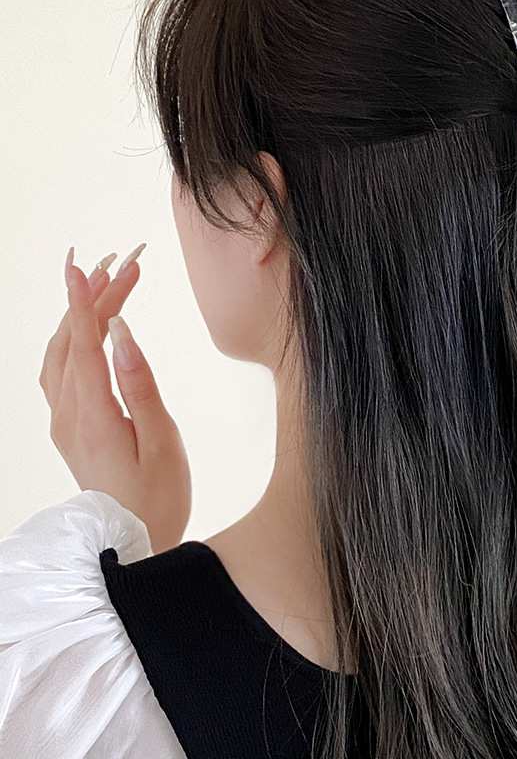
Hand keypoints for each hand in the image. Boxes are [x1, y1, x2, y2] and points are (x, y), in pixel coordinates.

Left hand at [39, 246, 191, 553]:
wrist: (131, 545)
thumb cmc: (156, 496)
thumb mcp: (160, 441)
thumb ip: (138, 384)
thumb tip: (121, 333)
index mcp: (91, 415)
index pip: (83, 344)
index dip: (84, 301)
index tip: (85, 265)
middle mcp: (68, 414)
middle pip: (73, 341)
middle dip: (94, 297)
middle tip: (126, 264)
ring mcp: (64, 422)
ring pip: (63, 354)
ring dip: (83, 315)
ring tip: (112, 284)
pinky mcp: (70, 428)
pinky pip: (63, 370)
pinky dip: (76, 339)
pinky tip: (94, 329)